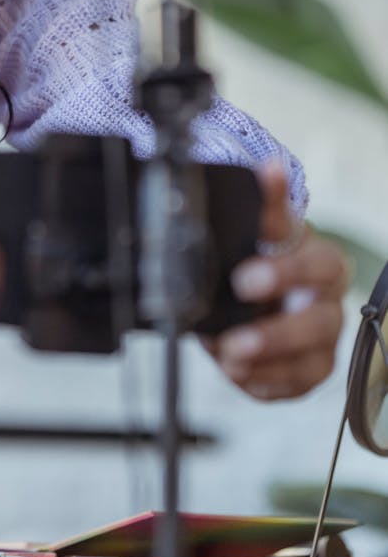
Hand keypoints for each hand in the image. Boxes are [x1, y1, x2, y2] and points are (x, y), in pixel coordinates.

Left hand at [205, 160, 348, 399]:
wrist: (261, 285)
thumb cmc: (267, 253)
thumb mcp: (264, 229)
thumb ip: (266, 203)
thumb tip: (270, 168)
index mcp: (322, 262)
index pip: (321, 266)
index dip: (287, 274)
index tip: (242, 279)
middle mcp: (328, 303)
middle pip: (319, 324)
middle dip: (276, 334)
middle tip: (234, 338)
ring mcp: (323, 342)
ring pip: (311, 362)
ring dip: (268, 366)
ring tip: (229, 360)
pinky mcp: (309, 371)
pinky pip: (296, 387)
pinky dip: (265, 384)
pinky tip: (238, 374)